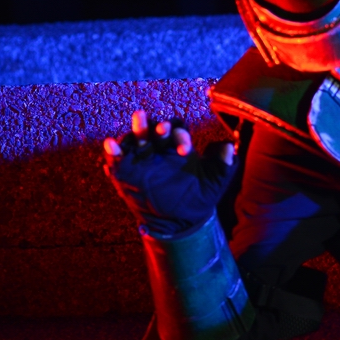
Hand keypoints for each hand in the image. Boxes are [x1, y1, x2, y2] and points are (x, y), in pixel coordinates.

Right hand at [103, 110, 236, 236]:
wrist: (181, 221)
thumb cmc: (199, 197)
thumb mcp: (214, 182)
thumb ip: (223, 164)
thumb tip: (229, 146)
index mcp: (179, 147)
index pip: (178, 132)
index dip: (180, 137)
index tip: (184, 150)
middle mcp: (160, 149)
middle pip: (155, 130)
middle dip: (158, 126)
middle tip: (162, 128)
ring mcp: (143, 160)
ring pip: (138, 139)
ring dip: (137, 129)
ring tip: (139, 119)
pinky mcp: (127, 172)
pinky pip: (118, 159)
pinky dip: (113, 150)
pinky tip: (110, 143)